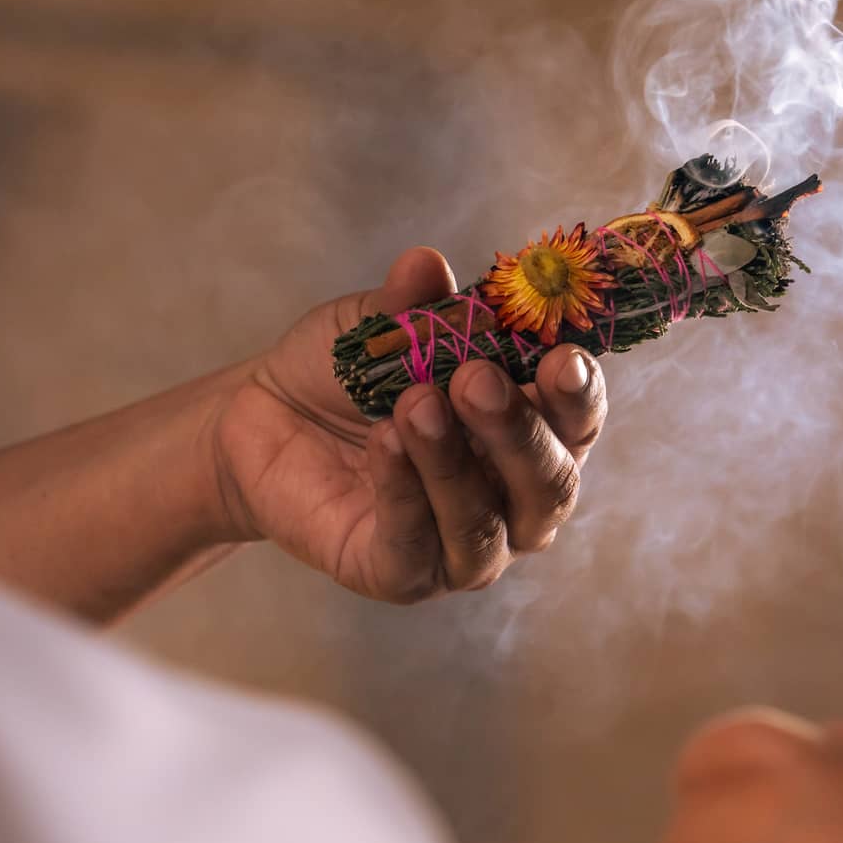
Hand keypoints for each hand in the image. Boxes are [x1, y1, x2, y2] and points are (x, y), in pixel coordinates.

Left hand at [207, 247, 605, 603]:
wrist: (263, 420)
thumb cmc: (349, 376)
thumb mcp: (379, 327)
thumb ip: (412, 306)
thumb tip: (426, 266)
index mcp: (533, 435)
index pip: (579, 426)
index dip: (579, 396)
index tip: (563, 358)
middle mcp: (515, 504)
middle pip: (550, 487)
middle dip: (519, 433)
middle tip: (475, 379)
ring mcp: (464, 550)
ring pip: (484, 526)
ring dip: (454, 464)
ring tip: (414, 403)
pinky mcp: (403, 577)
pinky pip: (416, 547)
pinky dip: (404, 493)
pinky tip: (384, 444)